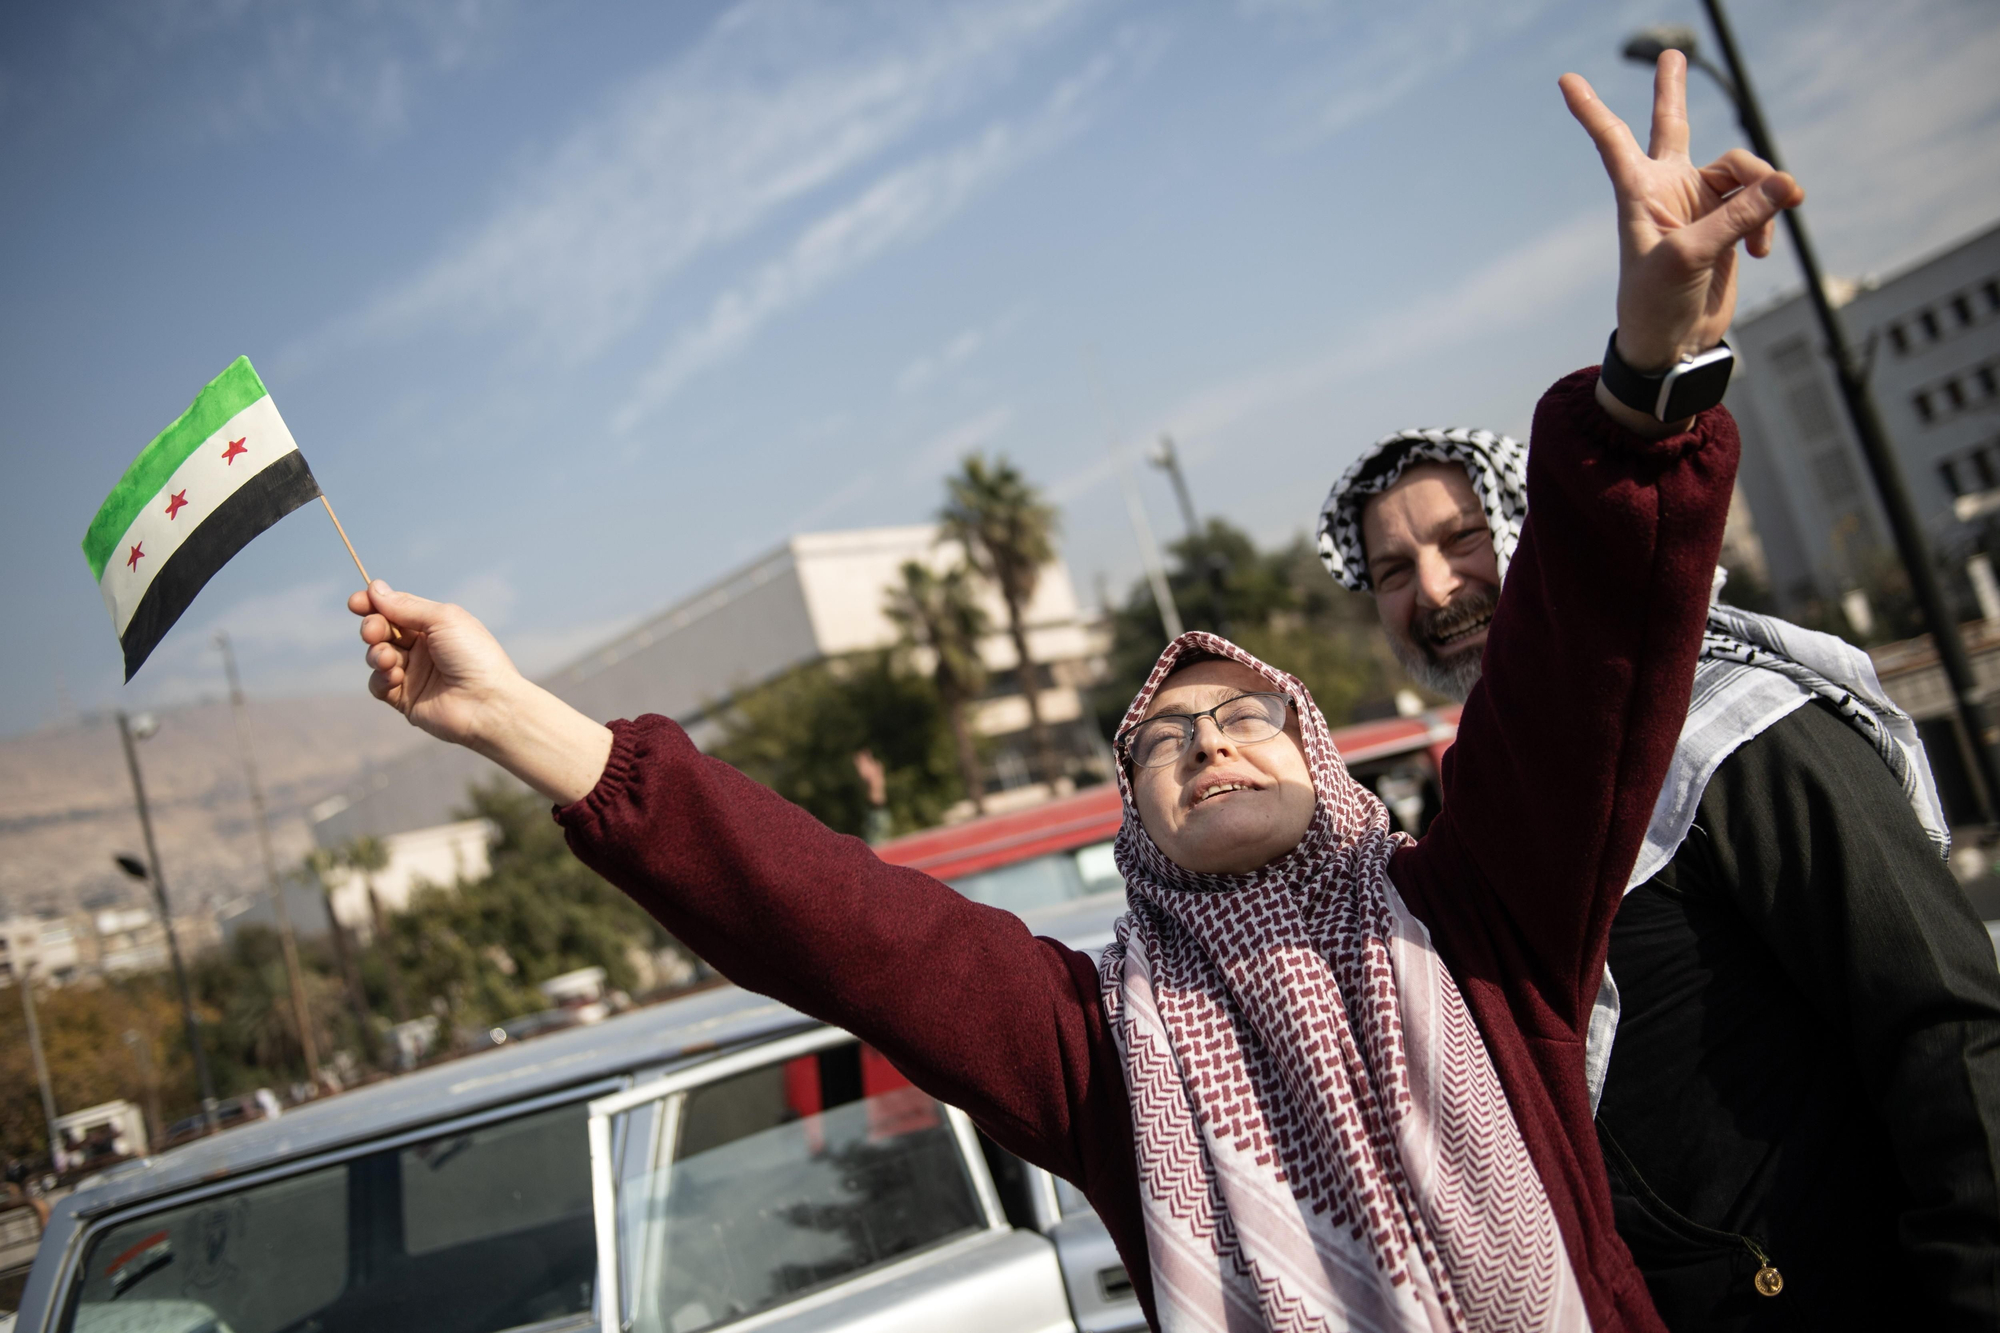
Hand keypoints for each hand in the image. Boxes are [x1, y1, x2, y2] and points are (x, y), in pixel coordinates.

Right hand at [349, 581, 522, 748]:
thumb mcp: (443, 619)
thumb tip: (374, 589)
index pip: (396, 609)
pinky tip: (394, 677)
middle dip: (372, 627)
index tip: (356, 602)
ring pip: (376, 656)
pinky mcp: (406, 699)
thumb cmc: (474, 656)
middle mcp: (423, 648)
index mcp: (435, 625)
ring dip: (376, 654)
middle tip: (373, 631)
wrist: (488, 704)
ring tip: (387, 659)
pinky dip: (380, 678)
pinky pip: (378, 685)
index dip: (374, 604)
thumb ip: (406, 606)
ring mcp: (414, 673)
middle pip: (383, 630)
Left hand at [1561, 53, 1802, 374]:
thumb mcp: (1690, 258)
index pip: (1613, 140)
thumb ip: (1738, 217)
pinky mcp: (1730, 224)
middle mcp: (1668, 190)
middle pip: (1673, 126)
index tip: (1565, 81)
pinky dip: (1769, 219)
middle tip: (1669, 54)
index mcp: (1639, 192)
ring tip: (1765, 231)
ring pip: (1743, 171)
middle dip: (1673, 92)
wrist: (1674, 345)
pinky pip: (1762, 202)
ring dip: (1763, 194)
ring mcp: (1701, 204)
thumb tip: (1786, 184)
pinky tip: (1764, 250)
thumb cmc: (1658, 304)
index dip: (1591, 109)